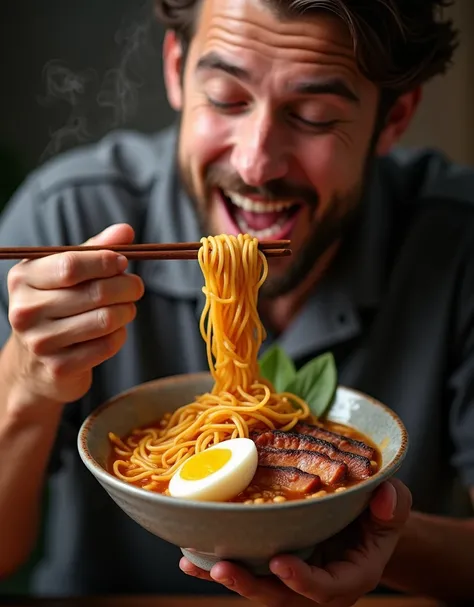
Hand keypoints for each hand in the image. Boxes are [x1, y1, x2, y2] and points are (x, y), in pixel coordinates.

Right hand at [6, 223, 143, 405]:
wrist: (34, 363)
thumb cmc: (57, 306)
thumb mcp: (67, 272)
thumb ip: (95, 250)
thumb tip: (125, 231)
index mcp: (24, 279)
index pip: (72, 265)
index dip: (106, 262)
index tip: (123, 263)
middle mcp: (25, 310)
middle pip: (96, 292)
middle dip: (127, 287)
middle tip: (135, 287)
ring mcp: (40, 342)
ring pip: (106, 319)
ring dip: (127, 311)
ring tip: (127, 308)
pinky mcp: (59, 367)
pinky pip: (107, 345)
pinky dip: (119, 335)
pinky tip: (115, 331)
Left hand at [180, 479, 411, 606]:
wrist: (362, 524)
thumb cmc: (378, 516)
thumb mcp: (393, 507)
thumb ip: (394, 506)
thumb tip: (386, 495)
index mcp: (348, 577)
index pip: (326, 589)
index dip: (303, 581)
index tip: (280, 564)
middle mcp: (315, 584)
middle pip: (281, 596)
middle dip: (250, 585)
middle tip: (222, 568)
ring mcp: (292, 576)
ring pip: (257, 586)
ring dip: (226, 577)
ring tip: (195, 562)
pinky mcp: (273, 565)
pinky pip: (246, 569)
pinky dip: (217, 565)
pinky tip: (190, 557)